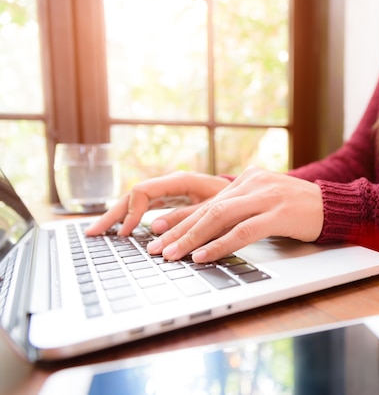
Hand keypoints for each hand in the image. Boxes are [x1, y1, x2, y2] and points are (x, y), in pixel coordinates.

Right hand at [84, 171, 230, 236]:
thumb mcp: (216, 208)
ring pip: (135, 202)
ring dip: (116, 217)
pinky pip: (144, 208)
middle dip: (113, 214)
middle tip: (94, 233)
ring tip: (97, 232)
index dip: (132, 212)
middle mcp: (170, 184)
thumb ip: (188, 217)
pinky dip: (130, 219)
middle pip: (133, 196)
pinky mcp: (170, 201)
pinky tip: (119, 231)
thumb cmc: (236, 200)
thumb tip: (155, 227)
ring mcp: (169, 192)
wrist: (248, 194)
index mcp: (180, 181)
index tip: (126, 232)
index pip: (144, 191)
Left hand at [145, 166, 323, 262]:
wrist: (334, 206)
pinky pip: (243, 231)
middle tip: (156, 248)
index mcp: (247, 178)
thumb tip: (207, 229)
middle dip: (179, 230)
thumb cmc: (298, 209)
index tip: (158, 233)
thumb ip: (240, 208)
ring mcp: (266, 197)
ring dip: (193, 238)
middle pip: (208, 208)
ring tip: (172, 255)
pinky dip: (220, 245)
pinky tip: (204, 256)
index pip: (208, 201)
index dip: (181, 218)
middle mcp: (253, 183)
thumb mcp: (265, 202)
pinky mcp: (279, 213)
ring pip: (220, 217)